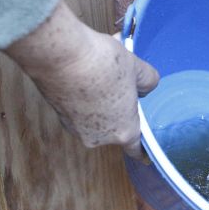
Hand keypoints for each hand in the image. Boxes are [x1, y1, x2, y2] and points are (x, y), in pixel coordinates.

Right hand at [4, 1, 158, 158]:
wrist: (61, 56)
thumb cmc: (103, 64)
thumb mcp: (137, 68)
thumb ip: (148, 81)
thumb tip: (146, 86)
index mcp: (123, 131)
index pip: (136, 149)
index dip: (142, 149)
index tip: (145, 153)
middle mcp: (98, 137)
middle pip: (116, 128)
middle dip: (120, 111)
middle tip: (123, 88)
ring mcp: (76, 128)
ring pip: (96, 118)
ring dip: (101, 103)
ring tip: (104, 77)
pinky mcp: (59, 115)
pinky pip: (79, 111)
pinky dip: (84, 99)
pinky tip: (86, 78)